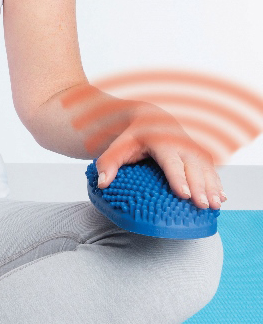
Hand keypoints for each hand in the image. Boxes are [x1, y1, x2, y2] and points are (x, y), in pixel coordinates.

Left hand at [95, 105, 226, 209]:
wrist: (148, 118)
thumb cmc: (130, 137)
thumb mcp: (116, 147)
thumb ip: (107, 164)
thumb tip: (102, 184)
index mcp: (160, 140)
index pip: (170, 161)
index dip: (178, 178)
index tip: (184, 194)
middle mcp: (179, 142)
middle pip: (192, 166)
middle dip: (199, 186)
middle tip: (202, 205)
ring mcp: (191, 147)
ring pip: (205, 167)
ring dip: (212, 186)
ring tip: (215, 205)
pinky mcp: (198, 152)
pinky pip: (210, 168)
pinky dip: (217, 182)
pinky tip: (221, 197)